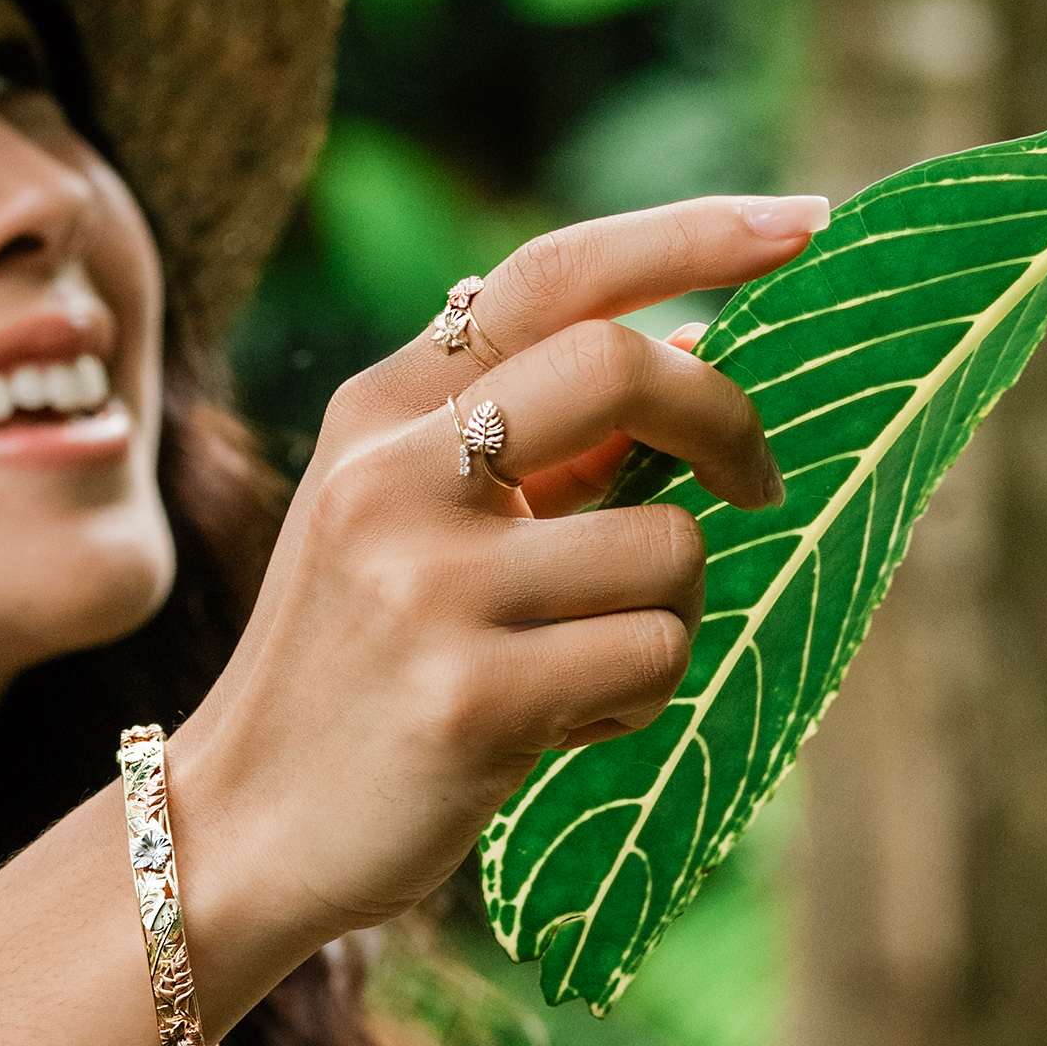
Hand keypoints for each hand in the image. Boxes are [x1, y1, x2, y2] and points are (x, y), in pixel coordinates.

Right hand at [171, 195, 822, 950]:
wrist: (240, 821)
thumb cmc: (352, 666)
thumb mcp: (408, 523)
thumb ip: (534, 440)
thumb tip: (702, 340)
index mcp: (375, 415)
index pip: (546, 276)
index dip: (690, 236)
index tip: (806, 223)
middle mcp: (388, 477)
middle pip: (620, 365)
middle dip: (727, 419)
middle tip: (754, 483)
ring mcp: (423, 585)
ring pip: (667, 547)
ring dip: (669, 614)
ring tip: (582, 666)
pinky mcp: (468, 697)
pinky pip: (651, 658)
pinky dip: (636, 698)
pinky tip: (556, 727)